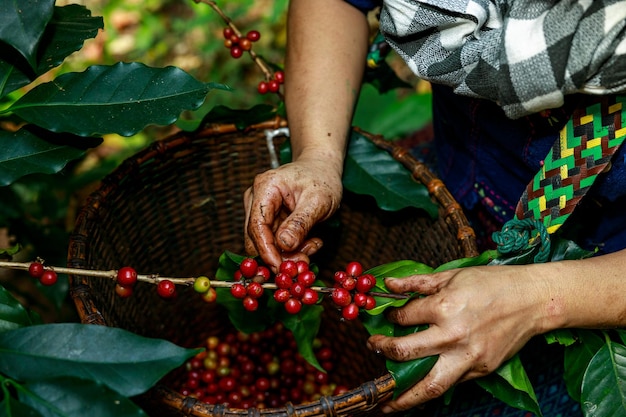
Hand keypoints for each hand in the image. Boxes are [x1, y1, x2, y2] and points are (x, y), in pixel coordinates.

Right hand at [243, 157, 342, 271]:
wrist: (322, 169)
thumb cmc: (322, 179)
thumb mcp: (318, 201)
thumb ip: (300, 223)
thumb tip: (284, 245)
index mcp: (265, 187)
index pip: (256, 226)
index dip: (266, 251)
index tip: (280, 268)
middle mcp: (256, 198)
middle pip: (257, 238)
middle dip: (280, 254)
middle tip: (304, 260)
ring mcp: (260, 209)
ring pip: (266, 243)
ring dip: (289, 252)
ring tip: (313, 244)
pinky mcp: (268, 219)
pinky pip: (274, 242)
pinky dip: (292, 247)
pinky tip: (309, 240)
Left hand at [367, 265, 550, 411]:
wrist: (533, 300)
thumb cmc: (493, 283)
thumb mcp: (451, 275)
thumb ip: (416, 283)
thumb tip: (388, 284)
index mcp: (444, 308)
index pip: (404, 318)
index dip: (392, 317)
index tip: (389, 317)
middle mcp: (453, 336)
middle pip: (406, 352)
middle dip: (383, 351)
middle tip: (373, 348)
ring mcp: (468, 358)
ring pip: (429, 385)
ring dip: (403, 399)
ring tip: (385, 406)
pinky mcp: (481, 370)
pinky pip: (451, 384)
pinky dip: (433, 389)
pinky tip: (419, 392)